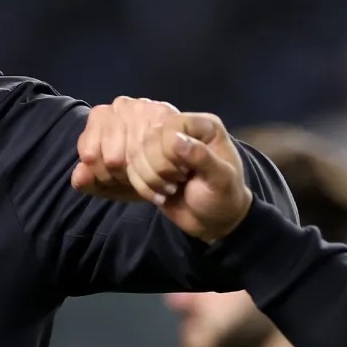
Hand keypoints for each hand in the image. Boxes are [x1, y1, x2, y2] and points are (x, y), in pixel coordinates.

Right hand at [72, 97, 251, 241]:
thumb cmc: (223, 199)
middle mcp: (179, 128)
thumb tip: (175, 139)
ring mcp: (160, 144)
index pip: (168, 126)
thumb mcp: (221, 180)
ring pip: (131, 150)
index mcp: (202, 124)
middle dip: (155, 167)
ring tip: (168, 189)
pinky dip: (137, 184)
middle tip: (176, 182)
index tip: (184, 174)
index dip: (168, 152)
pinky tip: (157, 194)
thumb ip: (202, 158)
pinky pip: (124, 164)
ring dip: (144, 177)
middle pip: (145, 136)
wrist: (212, 222)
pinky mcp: (146, 161)